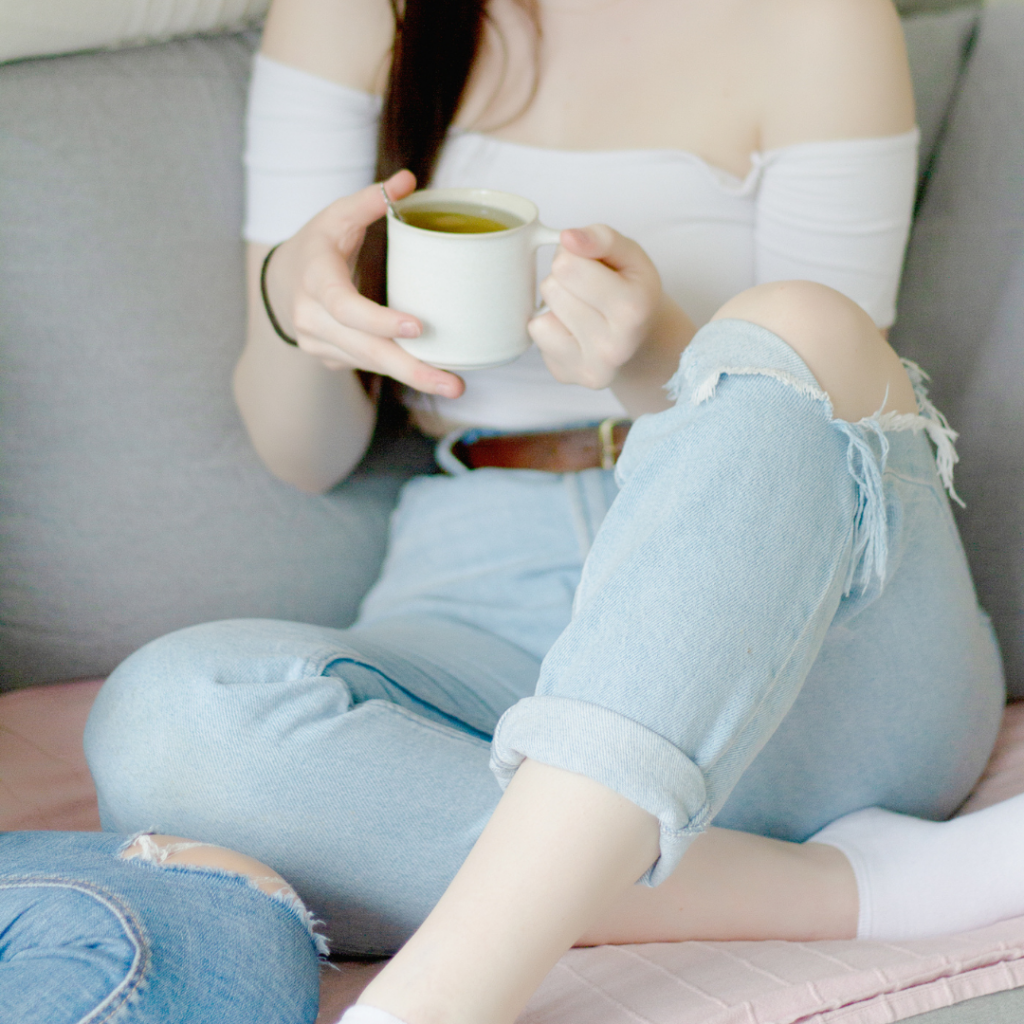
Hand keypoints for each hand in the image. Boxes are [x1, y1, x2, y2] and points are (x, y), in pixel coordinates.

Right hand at [263, 170, 463, 398]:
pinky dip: (402, 369)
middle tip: (454, 385)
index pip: (345, 306)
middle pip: (366, 349)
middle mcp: (312, 318)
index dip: (379, 320)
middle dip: (412, 369)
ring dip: (414, 376)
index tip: (417, 328)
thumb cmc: (317, 245)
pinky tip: (434, 376)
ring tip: (454, 385)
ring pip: (371, 363)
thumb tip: (408, 180)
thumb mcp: (336, 215)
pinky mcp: (332, 359)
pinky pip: (370, 365)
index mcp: (315, 278)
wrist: (281, 281)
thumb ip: (371, 200)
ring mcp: (320, 344)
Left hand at [528, 225, 663, 390]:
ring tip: (581, 308)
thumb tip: (567, 237)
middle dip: (564, 280)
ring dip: (555, 305)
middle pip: (551, 288)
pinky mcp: (566, 375)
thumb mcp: (631, 256)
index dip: (574, 255)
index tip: (593, 265)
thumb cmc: (632, 290)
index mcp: (633, 308)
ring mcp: (589, 367)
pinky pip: (536, 336)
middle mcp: (614, 346)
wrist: (640, 340)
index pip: (567, 266)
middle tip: (588, 289)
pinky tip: (571, 329)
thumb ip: (602, 238)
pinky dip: (549, 326)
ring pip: (539, 315)